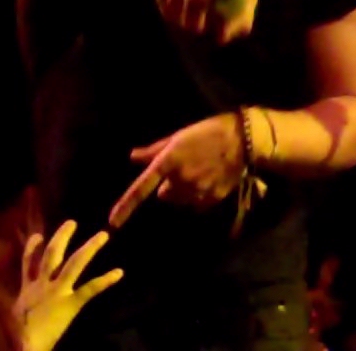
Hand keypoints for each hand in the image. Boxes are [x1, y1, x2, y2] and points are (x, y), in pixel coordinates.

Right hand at [16, 220, 122, 350]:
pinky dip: (105, 280)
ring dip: (90, 248)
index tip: (37, 234)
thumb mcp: (17, 314)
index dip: (32, 248)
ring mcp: (57, 292)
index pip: (28, 263)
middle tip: (72, 222)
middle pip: (51, 255)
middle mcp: (42, 286)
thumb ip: (24, 303)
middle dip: (61, 238)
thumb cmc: (17, 334)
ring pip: (74, 264)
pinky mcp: (70, 303)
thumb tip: (23, 303)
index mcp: (27, 290)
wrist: (21, 346)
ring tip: (103, 235)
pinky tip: (119, 272)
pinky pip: (90, 288)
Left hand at [109, 114, 242, 227]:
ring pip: (181, 200)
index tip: (112, 223)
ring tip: (199, 172)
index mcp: (168, 163)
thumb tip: (133, 157)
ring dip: (184, 191)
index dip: (125, 207)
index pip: (141, 189)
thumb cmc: (208, 131)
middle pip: (164, 195)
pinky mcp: (212, 199)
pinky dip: (200, 195)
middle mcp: (179, 181)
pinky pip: (197, 203)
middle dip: (170, 185)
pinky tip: (210, 179)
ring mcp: (196, 192)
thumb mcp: (178, 136)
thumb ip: (154, 150)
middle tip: (183, 168)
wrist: (243, 139)